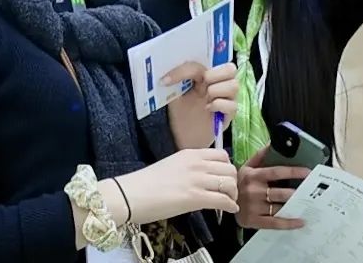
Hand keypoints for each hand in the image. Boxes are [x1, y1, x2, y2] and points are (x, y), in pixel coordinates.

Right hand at [109, 149, 238, 223]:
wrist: (130, 194)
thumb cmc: (146, 183)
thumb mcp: (173, 165)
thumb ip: (191, 167)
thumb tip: (204, 177)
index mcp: (191, 154)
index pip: (222, 155)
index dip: (227, 167)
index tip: (224, 178)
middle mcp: (197, 163)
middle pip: (229, 169)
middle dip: (232, 182)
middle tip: (228, 192)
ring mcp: (197, 180)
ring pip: (229, 183)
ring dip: (232, 194)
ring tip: (227, 201)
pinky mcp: (195, 198)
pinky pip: (222, 200)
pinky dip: (230, 206)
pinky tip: (228, 210)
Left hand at [164, 62, 238, 148]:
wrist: (183, 136)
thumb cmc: (181, 111)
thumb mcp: (176, 92)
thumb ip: (181, 78)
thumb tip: (172, 71)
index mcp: (208, 75)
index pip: (208, 62)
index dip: (190, 67)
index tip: (169, 78)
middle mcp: (221, 84)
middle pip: (231, 69)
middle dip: (216, 74)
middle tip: (202, 83)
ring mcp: (227, 99)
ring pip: (234, 85)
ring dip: (217, 90)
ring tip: (205, 98)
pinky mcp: (229, 115)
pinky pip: (232, 105)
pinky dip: (219, 105)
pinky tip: (207, 109)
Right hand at [235, 146, 309, 229]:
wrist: (222, 200)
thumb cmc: (240, 182)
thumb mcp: (248, 166)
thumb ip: (261, 155)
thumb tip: (274, 143)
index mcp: (253, 176)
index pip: (276, 172)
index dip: (293, 171)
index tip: (307, 172)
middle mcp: (253, 192)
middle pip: (279, 193)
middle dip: (296, 193)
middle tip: (310, 192)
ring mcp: (254, 207)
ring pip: (278, 208)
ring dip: (294, 206)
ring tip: (308, 205)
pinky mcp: (254, 221)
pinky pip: (274, 223)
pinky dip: (289, 223)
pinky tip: (300, 222)